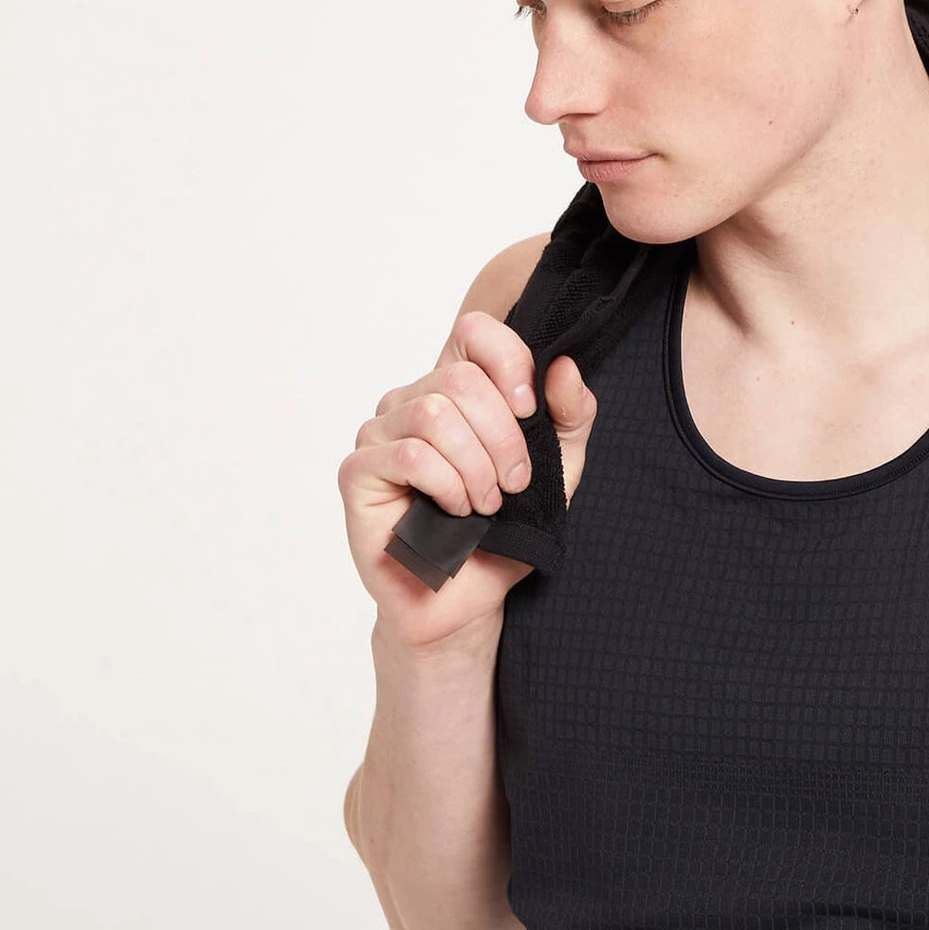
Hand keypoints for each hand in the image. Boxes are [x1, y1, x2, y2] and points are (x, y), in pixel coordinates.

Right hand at [338, 310, 596, 652]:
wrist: (470, 599)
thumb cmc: (507, 530)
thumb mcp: (560, 469)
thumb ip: (570, 416)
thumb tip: (564, 367)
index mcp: (457, 388)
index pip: (474, 330)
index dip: (509, 361)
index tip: (529, 409)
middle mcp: (412, 400)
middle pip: (460, 379)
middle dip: (503, 437)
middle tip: (514, 484)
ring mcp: (379, 433)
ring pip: (433, 415)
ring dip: (476, 468)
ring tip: (486, 504)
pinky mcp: (358, 472)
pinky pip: (409, 455)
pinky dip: (447, 486)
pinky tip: (457, 513)